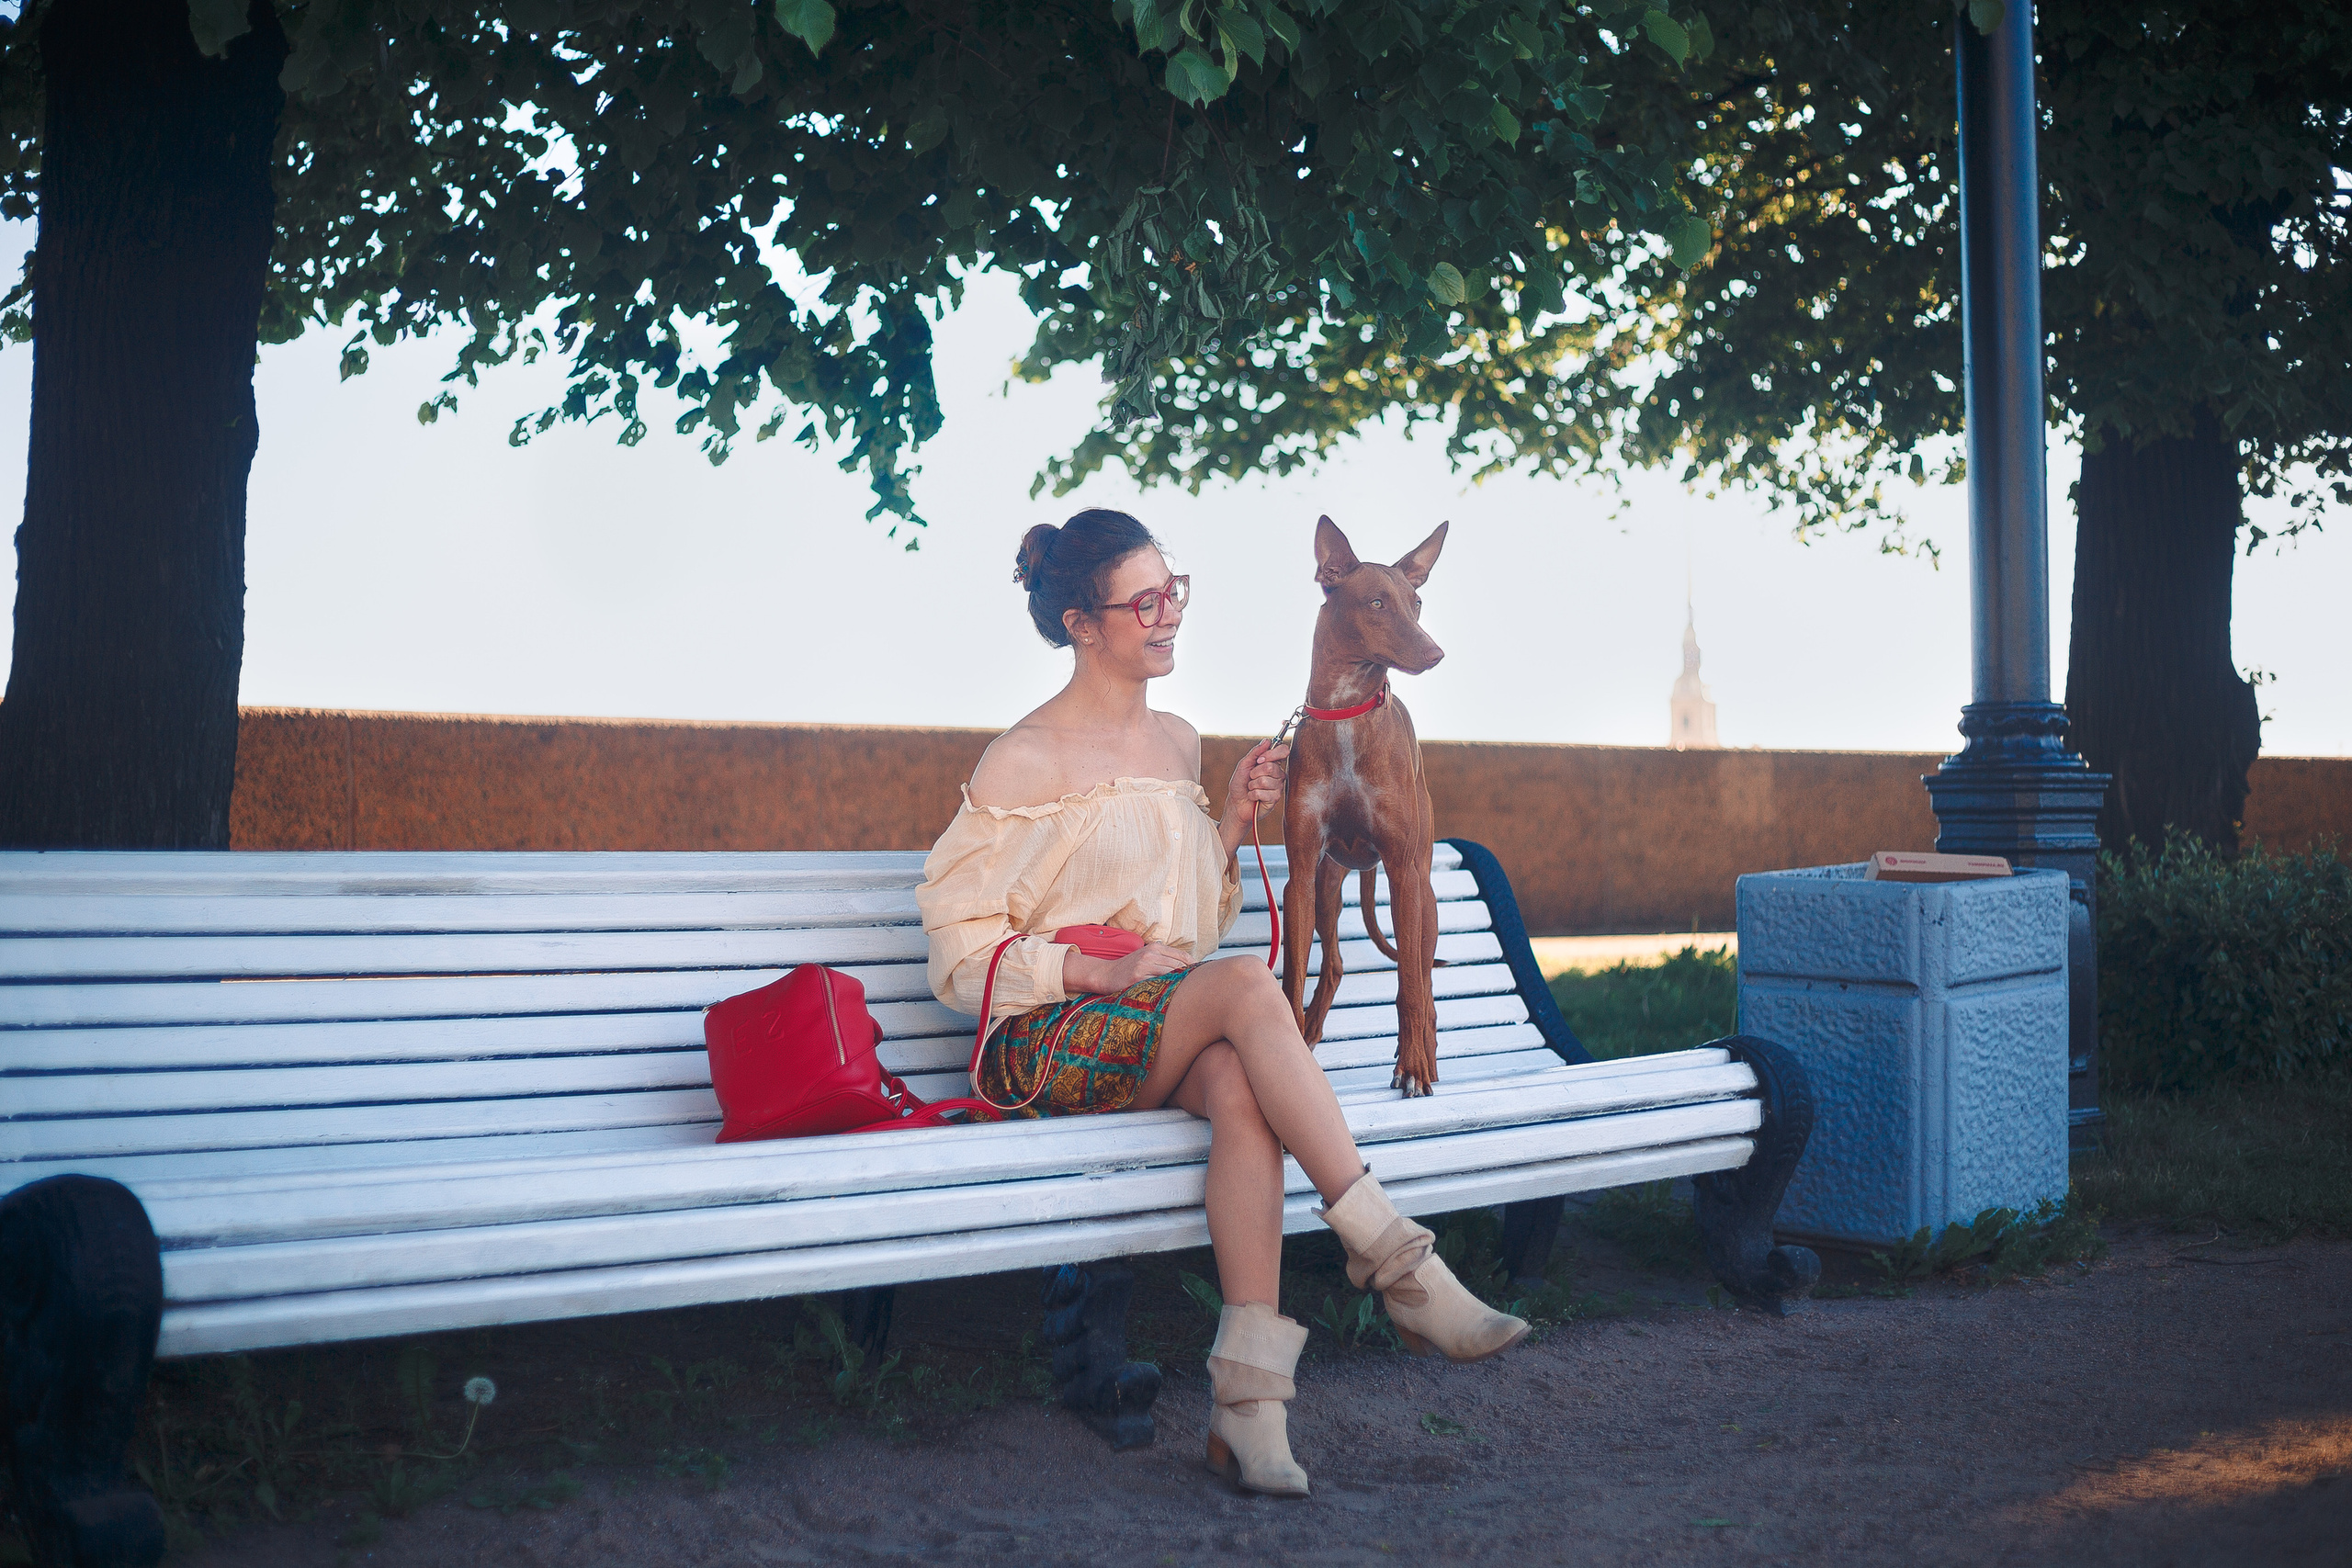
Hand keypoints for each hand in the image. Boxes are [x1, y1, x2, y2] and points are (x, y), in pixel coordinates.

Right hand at [1062, 941, 1194, 994]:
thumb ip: (1164, 959)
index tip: (1201, 977)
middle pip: (1179, 966)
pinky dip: (1165, 990)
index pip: (1182, 956)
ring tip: (1187, 995)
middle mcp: (1150, 954)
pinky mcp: (1137, 978)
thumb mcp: (1146, 957)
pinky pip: (1157, 984)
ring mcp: (1143, 966)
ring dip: (1179, 985)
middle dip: (1189, 978)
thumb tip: (1190, 967)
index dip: (1194, 967)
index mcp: (1154, 947)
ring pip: (1170, 975)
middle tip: (1198, 989)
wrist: (1105, 974)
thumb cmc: (1129, 968)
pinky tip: (1171, 997)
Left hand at [1224, 739, 1289, 828]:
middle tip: (1251, 777)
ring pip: (1265, 781)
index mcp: (1273, 763)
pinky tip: (1253, 797)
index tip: (1259, 760)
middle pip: (1271, 767)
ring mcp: (1278, 786)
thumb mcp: (1244, 765)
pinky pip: (1263, 793)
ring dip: (1253, 785)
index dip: (1271, 754)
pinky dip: (1253, 794)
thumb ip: (1255, 752)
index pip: (1283, 751)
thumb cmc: (1240, 784)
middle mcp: (1278, 774)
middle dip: (1255, 773)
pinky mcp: (1275, 799)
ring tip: (1252, 788)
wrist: (1236, 803)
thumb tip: (1267, 740)